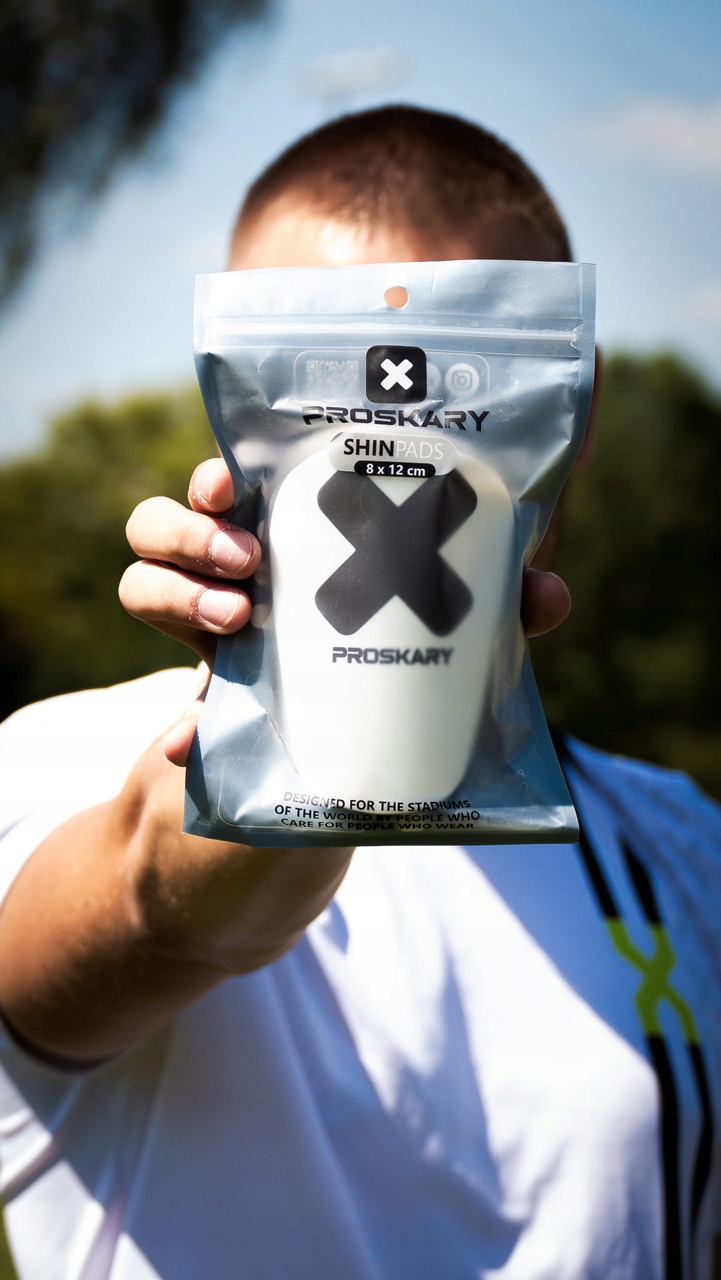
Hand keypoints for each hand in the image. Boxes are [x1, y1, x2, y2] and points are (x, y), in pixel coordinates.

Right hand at [120, 457, 571, 765]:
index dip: (218, 472)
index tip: (234, 481)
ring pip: (139, 579)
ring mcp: (211, 630)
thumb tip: (549, 594)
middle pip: (161, 516)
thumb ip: (497, 606)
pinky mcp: (209, 701)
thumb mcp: (451, 624)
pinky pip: (168, 701)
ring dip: (175, 595)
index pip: (231, 480)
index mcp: (285, 535)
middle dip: (191, 526)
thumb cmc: (407, 653)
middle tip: (249, 557)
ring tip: (235, 623)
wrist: (364, 758)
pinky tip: (197, 740)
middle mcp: (234, 571)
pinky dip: (184, 724)